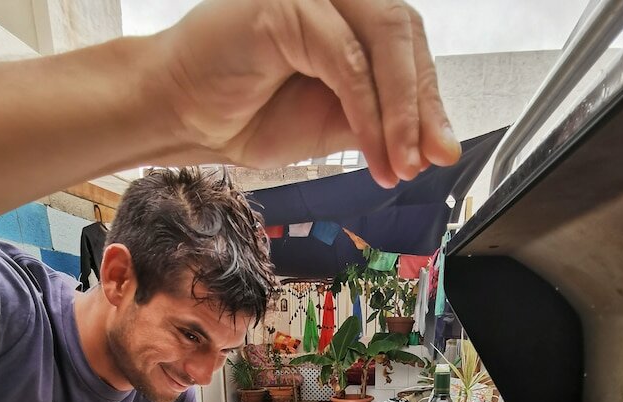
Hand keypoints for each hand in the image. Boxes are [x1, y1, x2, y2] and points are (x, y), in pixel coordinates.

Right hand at [157, 0, 459, 187]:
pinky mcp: (287, 3)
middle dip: (422, 107)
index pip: (406, 43)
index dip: (428, 100)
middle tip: (427, 163)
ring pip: (385, 39)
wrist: (183, 117)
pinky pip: (347, 61)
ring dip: (402, 112)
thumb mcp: (335, 121)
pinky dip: (369, 112)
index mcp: (348, 10)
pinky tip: (375, 153)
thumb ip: (382, 119)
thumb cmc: (249, 112)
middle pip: (405, 33)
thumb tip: (438, 144)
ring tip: (404, 164)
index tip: (440, 153)